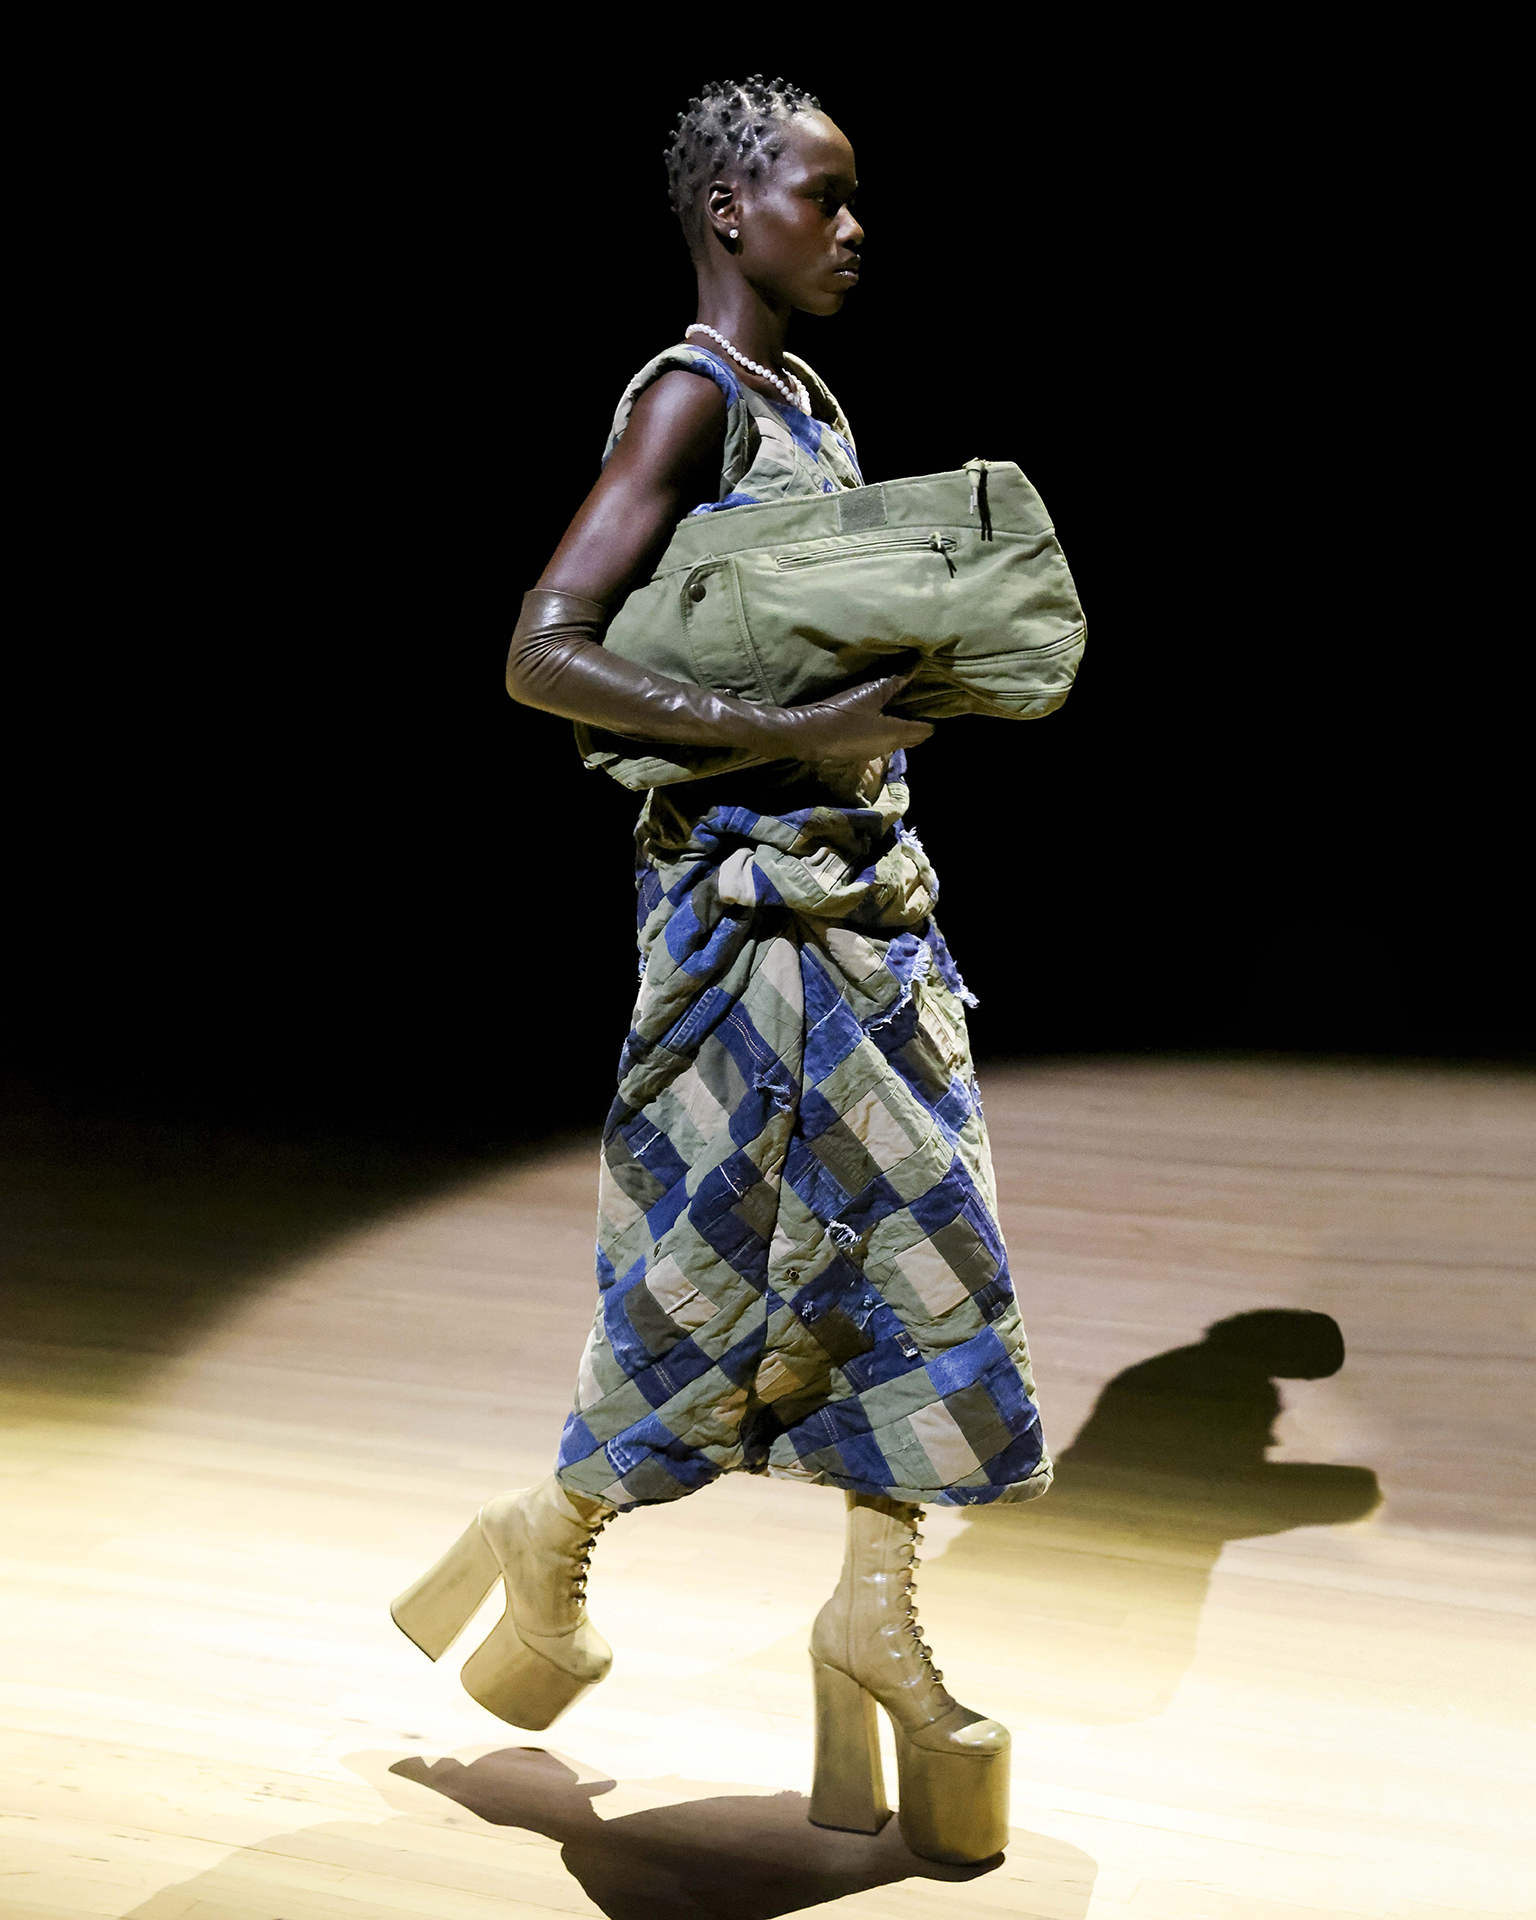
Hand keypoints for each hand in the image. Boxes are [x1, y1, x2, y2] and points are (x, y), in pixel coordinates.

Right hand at [764, 674, 933, 758]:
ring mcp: (873, 752)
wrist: (808, 734)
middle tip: (920, 705)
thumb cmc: (842, 713)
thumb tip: (915, 669)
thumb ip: (893, 683)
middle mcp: (889, 747)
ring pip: (896, 742)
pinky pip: (882, 742)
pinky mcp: (858, 752)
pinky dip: (886, 731)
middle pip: (912, 739)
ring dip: (901, 728)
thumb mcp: (869, 693)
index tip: (935, 705)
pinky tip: (878, 719)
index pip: (924, 731)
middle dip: (918, 725)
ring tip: (902, 709)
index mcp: (896, 733)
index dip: (931, 719)